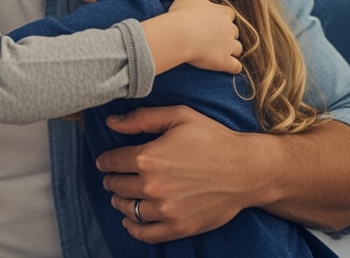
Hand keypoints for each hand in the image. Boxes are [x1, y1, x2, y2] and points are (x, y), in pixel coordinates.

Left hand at [96, 105, 251, 242]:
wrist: (246, 169)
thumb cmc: (212, 138)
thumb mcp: (177, 116)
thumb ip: (141, 118)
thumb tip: (110, 122)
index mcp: (149, 157)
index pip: (112, 162)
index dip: (105, 160)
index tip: (103, 161)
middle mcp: (153, 186)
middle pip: (117, 185)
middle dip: (111, 180)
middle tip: (112, 176)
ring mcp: (166, 210)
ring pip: (128, 209)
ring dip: (120, 202)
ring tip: (120, 196)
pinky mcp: (179, 227)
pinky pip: (146, 233)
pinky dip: (133, 228)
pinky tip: (129, 221)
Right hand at [169, 0, 241, 72]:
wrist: (179, 34)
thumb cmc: (182, 13)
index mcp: (223, 13)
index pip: (229, 14)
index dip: (221, 18)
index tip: (211, 21)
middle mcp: (229, 29)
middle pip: (234, 31)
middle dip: (227, 34)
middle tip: (212, 37)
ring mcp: (228, 46)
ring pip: (237, 48)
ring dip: (231, 50)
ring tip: (218, 52)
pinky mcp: (225, 61)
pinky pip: (236, 66)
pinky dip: (233, 67)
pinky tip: (226, 67)